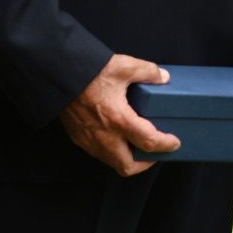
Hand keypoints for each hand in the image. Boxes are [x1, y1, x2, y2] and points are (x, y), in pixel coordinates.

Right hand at [60, 54, 179, 175]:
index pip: (149, 142)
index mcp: (119, 119)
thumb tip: (163, 77)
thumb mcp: (124, 66)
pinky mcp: (78, 138)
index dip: (166, 145)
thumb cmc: (89, 71)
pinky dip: (111, 151)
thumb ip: (148, 72)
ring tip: (136, 145)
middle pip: (128, 166)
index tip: (174, 143)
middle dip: (145, 164)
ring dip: (126, 158)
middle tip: (155, 152)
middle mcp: (104, 136)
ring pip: (111, 162)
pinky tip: (116, 137)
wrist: (58, 74)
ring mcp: (89, 140)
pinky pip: (98, 154)